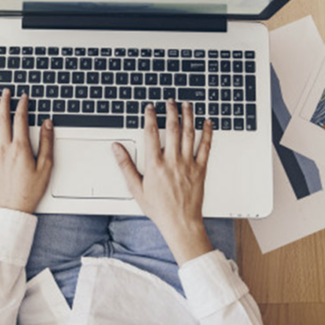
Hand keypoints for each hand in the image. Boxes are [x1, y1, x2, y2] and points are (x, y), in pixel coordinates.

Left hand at [0, 89, 52, 213]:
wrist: (12, 209)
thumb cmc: (30, 191)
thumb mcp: (46, 167)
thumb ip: (47, 143)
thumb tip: (47, 124)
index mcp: (20, 148)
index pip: (20, 119)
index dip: (22, 105)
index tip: (24, 97)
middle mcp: (4, 149)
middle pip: (2, 119)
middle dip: (4, 102)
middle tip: (6, 92)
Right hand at [113, 99, 214, 264]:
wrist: (180, 223)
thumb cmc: (159, 208)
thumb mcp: (136, 188)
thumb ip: (125, 165)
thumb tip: (117, 148)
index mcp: (155, 164)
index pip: (151, 133)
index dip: (150, 117)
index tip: (150, 108)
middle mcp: (172, 161)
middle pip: (172, 128)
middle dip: (171, 111)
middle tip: (170, 101)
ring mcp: (188, 164)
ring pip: (189, 133)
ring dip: (188, 116)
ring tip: (187, 105)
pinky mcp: (200, 169)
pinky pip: (206, 147)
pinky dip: (207, 133)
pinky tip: (207, 122)